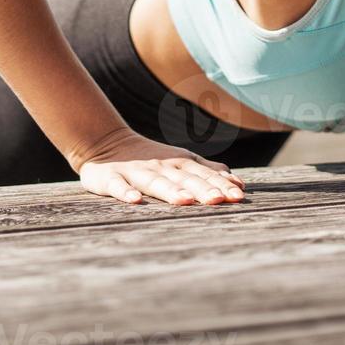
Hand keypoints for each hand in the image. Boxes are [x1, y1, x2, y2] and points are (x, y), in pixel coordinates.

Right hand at [75, 128, 246, 205]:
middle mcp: (161, 166)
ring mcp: (136, 172)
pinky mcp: (111, 178)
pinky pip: (118, 186)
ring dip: (170, 191)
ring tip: (185, 201)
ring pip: (155, 182)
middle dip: (202, 189)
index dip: (221, 185)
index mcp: (179, 163)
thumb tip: (238, 183)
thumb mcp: (181, 162)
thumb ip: (207, 172)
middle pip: (184, 179)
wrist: (106, 143)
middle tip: (219, 200)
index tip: (238, 196)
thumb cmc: (151, 159)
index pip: (203, 175)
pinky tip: (135, 201)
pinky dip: (125, 192)